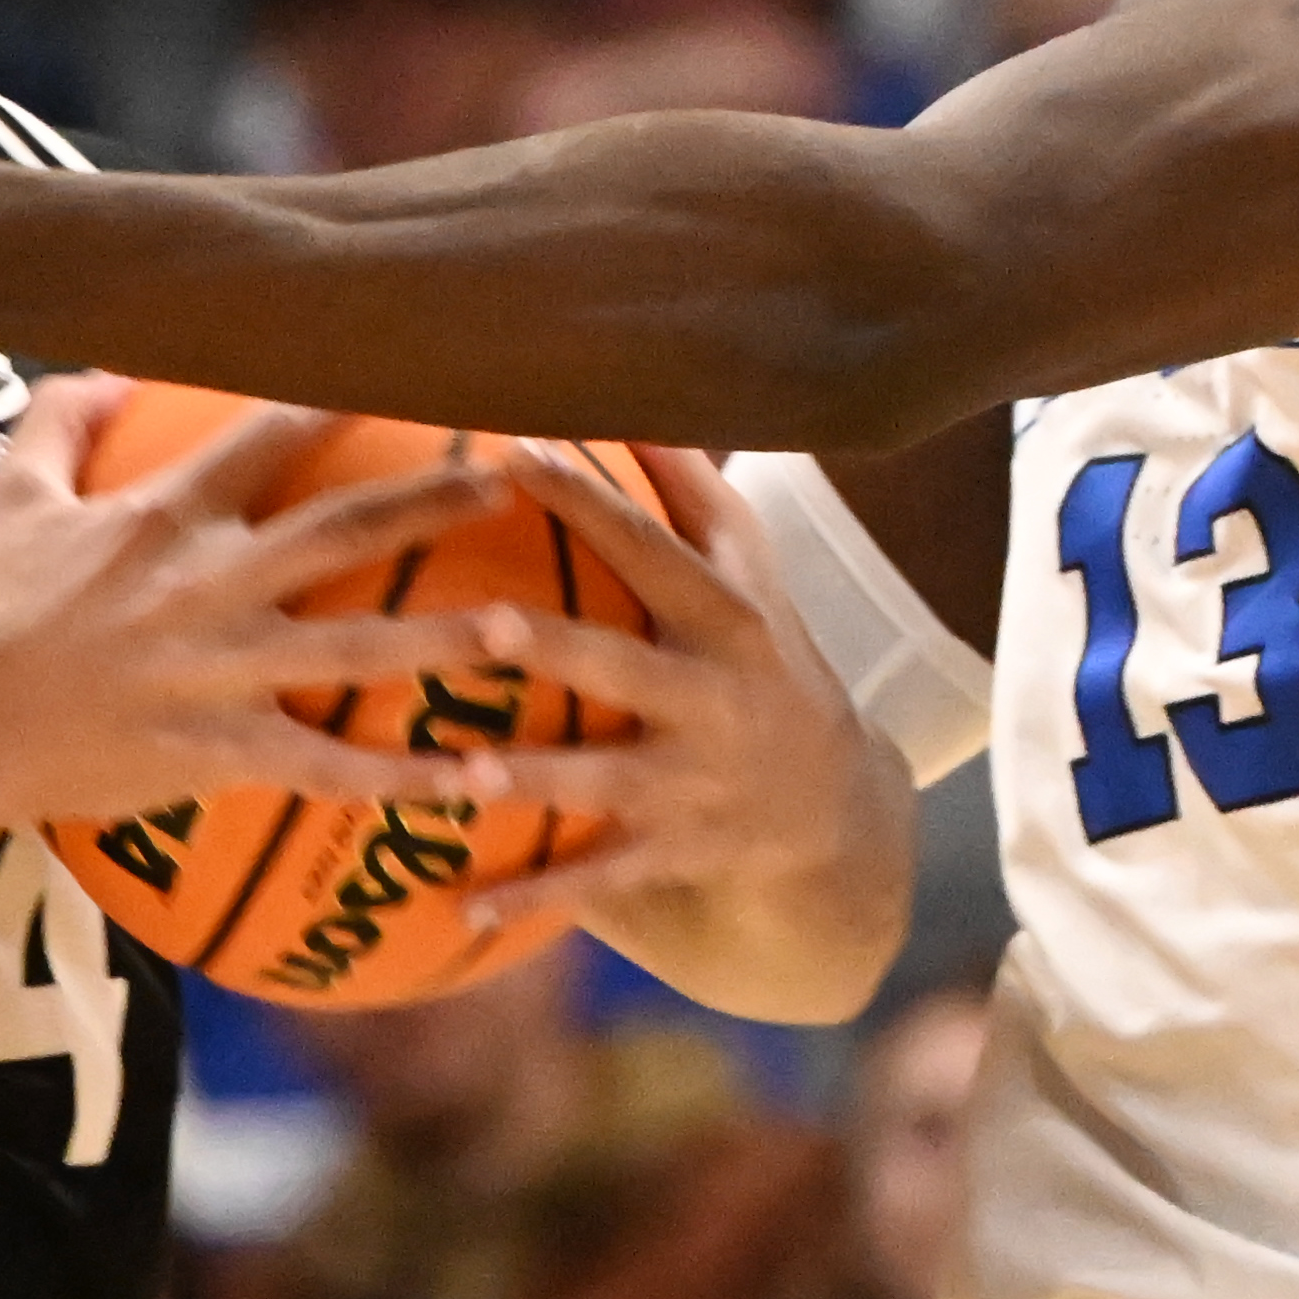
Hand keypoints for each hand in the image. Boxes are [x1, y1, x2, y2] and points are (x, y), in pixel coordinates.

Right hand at [0, 379, 509, 828]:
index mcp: (166, 515)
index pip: (268, 431)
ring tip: (526, 633)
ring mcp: (215, 670)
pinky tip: (477, 785)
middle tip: (518, 476)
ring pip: (350, 651)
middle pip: (341, 531)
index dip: (341, 388)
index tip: (410, 356)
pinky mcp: (216, 751)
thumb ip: (59, 422)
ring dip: (442, 642)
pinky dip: (402, 781)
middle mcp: (205, 582)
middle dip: (432, 500)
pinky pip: (326, 769)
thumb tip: (106, 366)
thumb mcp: (8, 500)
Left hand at [409, 445, 909, 993]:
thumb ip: (690, 493)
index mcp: (726, 619)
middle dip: (557, 647)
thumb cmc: (758, 665)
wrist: (837, 814)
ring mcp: (696, 783)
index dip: (588, 501)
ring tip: (461, 777)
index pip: (652, 547)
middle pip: (626, 666)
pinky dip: (533, 895)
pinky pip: (597, 880)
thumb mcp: (748, 580)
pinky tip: (460, 906)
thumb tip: (631, 391)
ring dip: (535, 780)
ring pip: (606, 782)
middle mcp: (715, 699)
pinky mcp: (677, 854)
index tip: (514, 453)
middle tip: (484, 624)